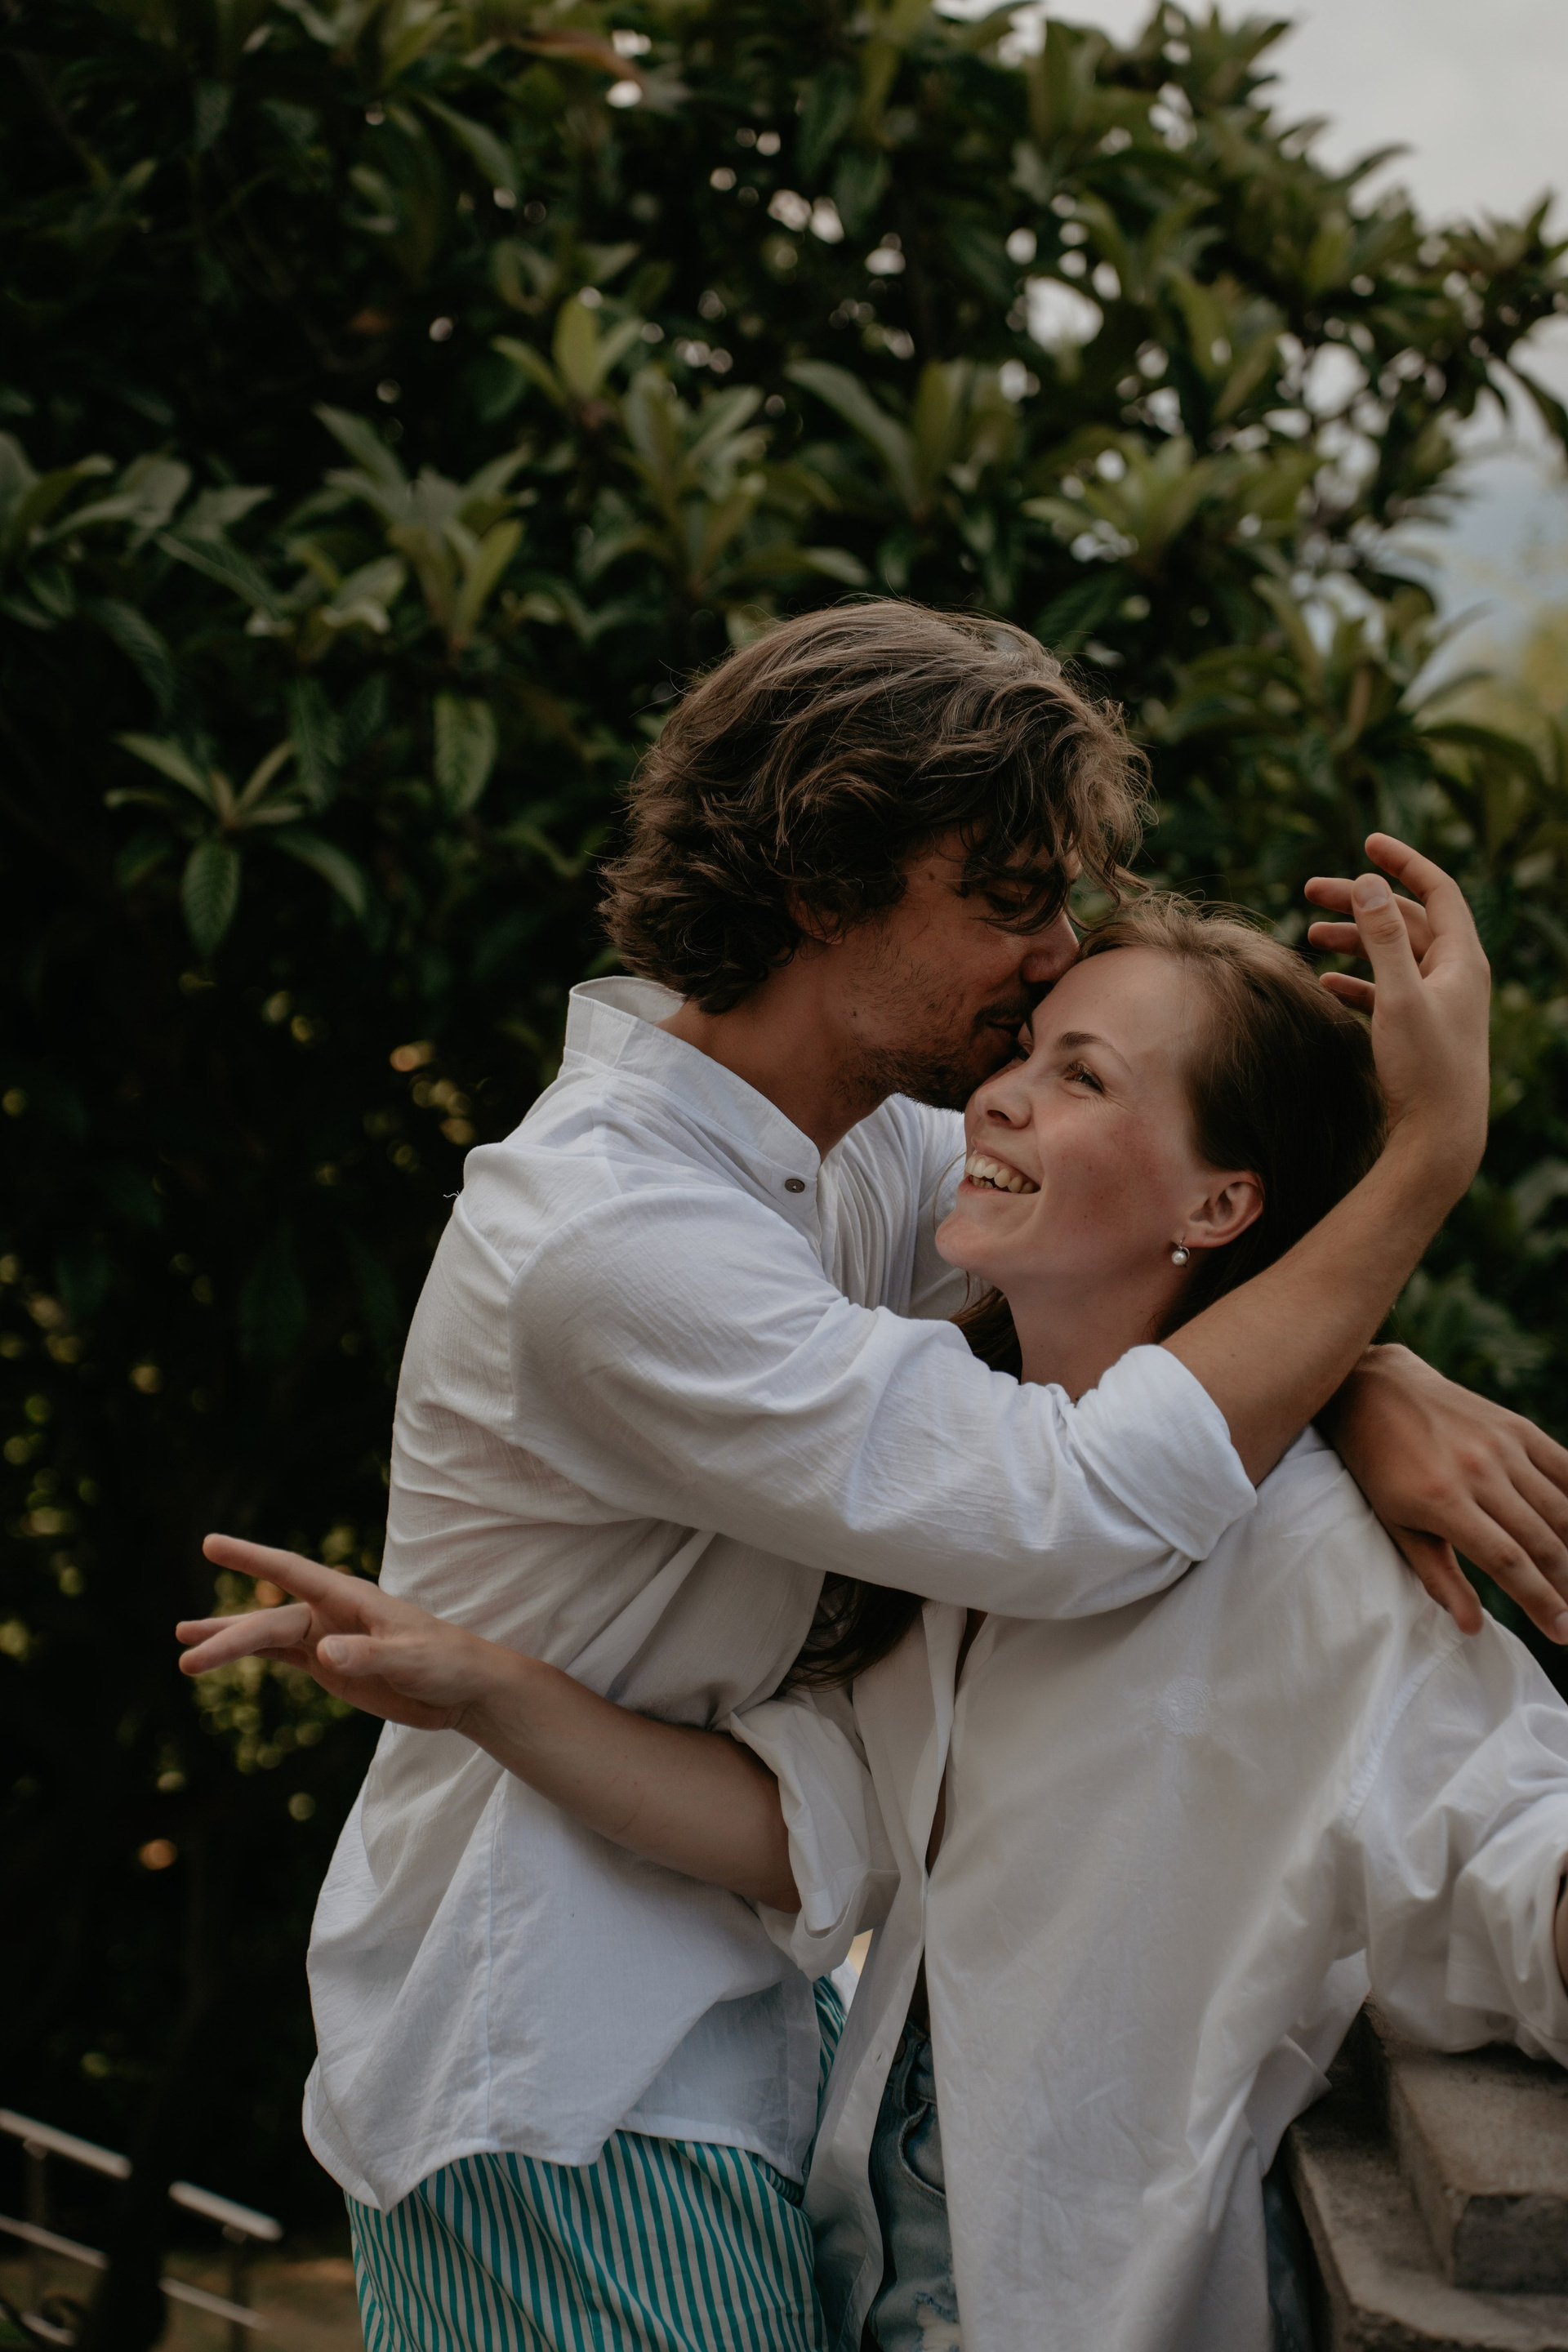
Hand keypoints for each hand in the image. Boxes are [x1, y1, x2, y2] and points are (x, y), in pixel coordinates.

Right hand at [177, 1534, 518, 1731]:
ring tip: (182, 1647)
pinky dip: (249, 1656)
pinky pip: (279, 1656)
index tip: (211, 1544)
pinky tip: (218, 1656)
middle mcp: (331, 1613)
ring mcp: (326, 1639)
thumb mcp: (411, 1659)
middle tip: (187, 1656)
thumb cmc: (446, 1662)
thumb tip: (321, 1649)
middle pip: (270, 1620)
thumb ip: (369, 1653)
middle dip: (229, 1637)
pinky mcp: (328, 1665)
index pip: (291, 1571)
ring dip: (227, 1641)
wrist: (464, 1689)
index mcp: (351, 1597)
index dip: (251, 1558)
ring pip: (266, 1636)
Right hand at [1304, 834, 1489, 1192]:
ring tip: (1310, 935)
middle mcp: (1455, 976)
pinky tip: (1327, 984)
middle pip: (1406, 919)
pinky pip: (1387, 990)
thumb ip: (1382, 938)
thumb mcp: (1399, 996)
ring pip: (1393, 955)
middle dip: (1361, 901)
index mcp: (1463, 960)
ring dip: (1354, 940)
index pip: (1436, 890)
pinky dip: (1358, 980)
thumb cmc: (1425, 1069)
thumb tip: (1369, 882)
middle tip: (1310, 890)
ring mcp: (1438, 1004)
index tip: (1367, 843)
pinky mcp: (1420, 1031)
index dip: (1403, 862)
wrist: (1439, 1139)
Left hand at [1326, 1347, 1567, 1642]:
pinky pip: (1565, 1468)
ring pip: (1561, 1510)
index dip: (1540, 1601)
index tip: (1562, 1632)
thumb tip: (1471, 1627)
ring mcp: (1502, 1445)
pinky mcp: (1517, 1427)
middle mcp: (1478, 1471)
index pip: (1507, 1561)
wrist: (1376, 1390)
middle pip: (1542, 1541)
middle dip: (1566, 1587)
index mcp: (1442, 1500)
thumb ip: (1436, 1575)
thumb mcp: (1394, 1523)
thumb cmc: (1379, 1467)